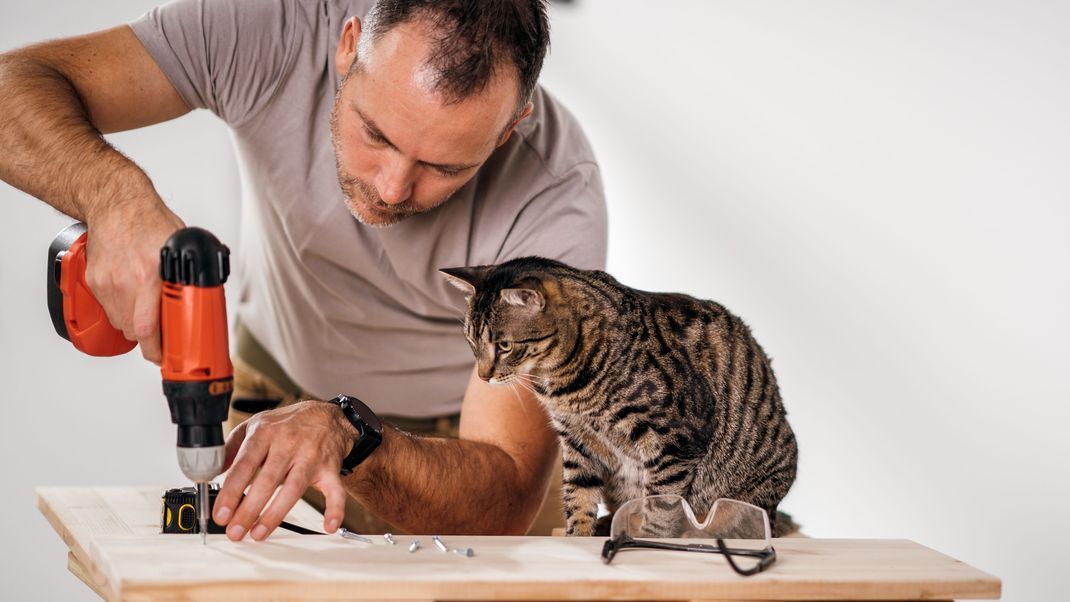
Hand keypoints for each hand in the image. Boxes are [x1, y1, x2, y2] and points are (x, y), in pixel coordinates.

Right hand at [84, 199, 183, 362]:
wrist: (116, 204)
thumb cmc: (149, 221)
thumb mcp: (181, 247)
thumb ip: (190, 275)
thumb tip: (204, 298)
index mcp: (150, 275)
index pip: (149, 327)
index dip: (158, 349)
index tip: (166, 356)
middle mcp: (126, 282)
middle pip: (135, 331)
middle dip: (150, 339)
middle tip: (162, 336)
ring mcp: (107, 283)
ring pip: (121, 323)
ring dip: (135, 325)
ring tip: (148, 311)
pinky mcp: (95, 282)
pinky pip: (108, 310)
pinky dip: (121, 310)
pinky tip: (132, 296)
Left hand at [212, 400, 353, 540]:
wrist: (328, 417)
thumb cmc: (288, 424)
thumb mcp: (256, 425)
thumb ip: (231, 447)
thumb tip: (211, 470)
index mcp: (266, 433)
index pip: (245, 464)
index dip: (231, 490)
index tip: (221, 513)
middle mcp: (289, 444)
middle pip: (268, 480)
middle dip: (249, 509)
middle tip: (235, 531)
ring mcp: (311, 457)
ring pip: (294, 488)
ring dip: (276, 514)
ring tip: (258, 533)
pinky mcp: (330, 469)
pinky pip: (335, 490)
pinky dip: (335, 509)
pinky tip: (328, 526)